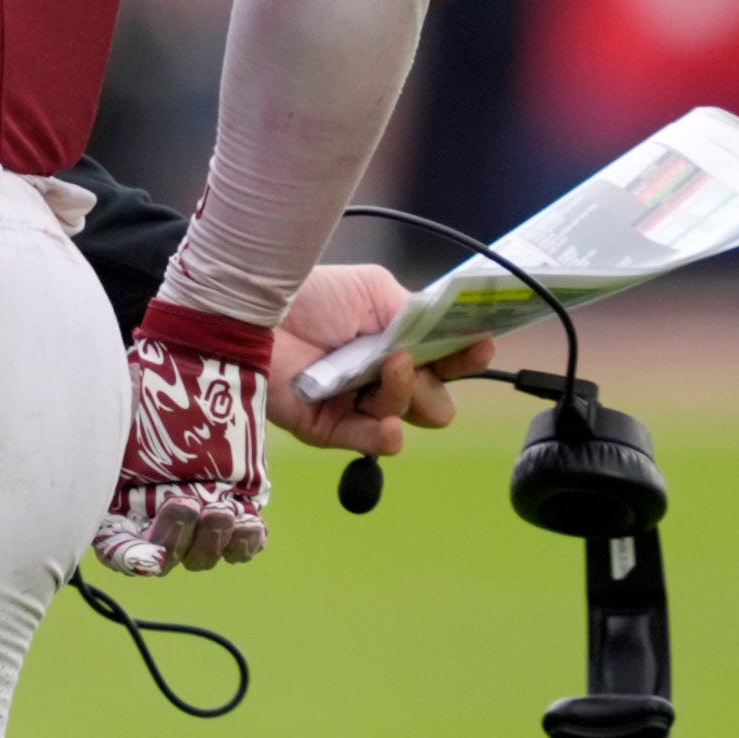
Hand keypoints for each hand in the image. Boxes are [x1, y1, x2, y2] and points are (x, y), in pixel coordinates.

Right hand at [95, 299, 275, 576]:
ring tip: (223, 510)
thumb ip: (93, 443)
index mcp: (118, 497)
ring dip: (213, 541)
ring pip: (204, 554)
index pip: (117, 546)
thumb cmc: (148, 380)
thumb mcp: (112, 410)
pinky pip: (242, 543)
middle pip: (166, 556)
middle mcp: (155, 510)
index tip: (148, 558)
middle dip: (178, 539)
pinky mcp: (236, 499)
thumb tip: (73, 460)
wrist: (200, 353)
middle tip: (190, 503)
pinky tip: (250, 526)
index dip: (130, 558)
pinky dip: (245, 543)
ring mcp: (197, 508)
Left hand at [267, 260, 496, 455]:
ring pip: (411, 417)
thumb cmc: (312, 295)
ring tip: (385, 367)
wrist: (258, 311)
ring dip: (405, 393)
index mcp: (400, 344)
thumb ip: (417, 316)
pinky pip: (373, 445)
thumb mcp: (375, 292)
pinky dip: (386, 436)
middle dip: (433, 381)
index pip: (449, 362)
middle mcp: (384, 379)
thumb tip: (449, 337)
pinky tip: (389, 425)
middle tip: (407, 356)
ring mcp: (359, 405)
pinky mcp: (331, 428)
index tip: (480, 344)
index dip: (469, 356)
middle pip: (438, 402)